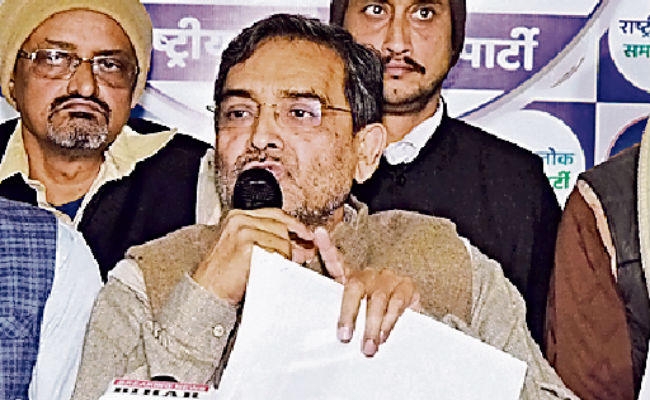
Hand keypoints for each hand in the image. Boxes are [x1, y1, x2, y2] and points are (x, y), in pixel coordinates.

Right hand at [192, 208, 312, 303]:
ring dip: (287, 254)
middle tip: (305, 254)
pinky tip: (277, 270)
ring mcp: (243, 231)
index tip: (306, 234)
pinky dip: (281, 261)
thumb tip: (299, 245)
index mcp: (238, 217)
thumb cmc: (226, 275)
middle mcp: (240, 219)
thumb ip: (268, 241)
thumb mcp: (246, 249)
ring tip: (284, 266)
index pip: (275, 214)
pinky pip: (276, 251)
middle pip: (281, 225)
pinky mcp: (247, 244)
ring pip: (281, 238)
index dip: (294, 224)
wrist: (208, 290)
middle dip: (295, 240)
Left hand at [313, 227, 419, 356]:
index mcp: (351, 279)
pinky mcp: (407, 288)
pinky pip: (396, 305)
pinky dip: (389, 323)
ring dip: (372, 326)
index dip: (328, 248)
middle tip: (345, 337)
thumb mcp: (357, 314)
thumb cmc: (375, 315)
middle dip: (348, 313)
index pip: (336, 262)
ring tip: (368, 347)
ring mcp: (388, 279)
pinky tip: (384, 335)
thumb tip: (338, 338)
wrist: (410, 315)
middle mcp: (369, 275)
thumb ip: (346, 318)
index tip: (320, 234)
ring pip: (377, 300)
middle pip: (354, 287)